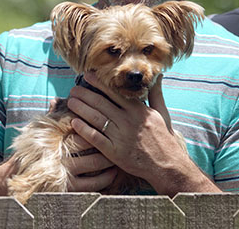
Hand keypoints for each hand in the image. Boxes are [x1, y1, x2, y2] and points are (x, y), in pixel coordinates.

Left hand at [67, 73, 196, 194]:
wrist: (167, 164)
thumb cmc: (164, 137)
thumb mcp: (163, 113)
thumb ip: (156, 93)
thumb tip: (158, 75)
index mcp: (139, 110)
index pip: (115, 92)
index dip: (99, 83)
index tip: (87, 76)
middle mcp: (128, 121)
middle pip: (102, 104)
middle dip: (85, 94)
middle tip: (73, 89)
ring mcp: (121, 137)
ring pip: (96, 119)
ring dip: (81, 109)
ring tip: (71, 102)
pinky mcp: (115, 152)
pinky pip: (96, 139)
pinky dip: (84, 130)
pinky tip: (74, 123)